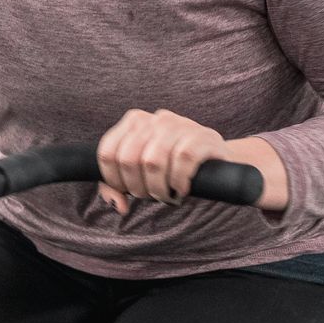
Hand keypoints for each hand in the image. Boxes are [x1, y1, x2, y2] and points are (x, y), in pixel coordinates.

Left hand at [96, 109, 281, 213]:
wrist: (216, 161)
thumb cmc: (172, 168)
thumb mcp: (141, 174)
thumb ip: (118, 186)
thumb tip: (118, 204)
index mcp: (134, 121)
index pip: (107, 152)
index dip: (113, 179)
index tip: (128, 192)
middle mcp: (156, 118)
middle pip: (128, 159)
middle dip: (137, 187)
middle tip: (152, 195)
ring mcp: (181, 124)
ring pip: (153, 161)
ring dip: (158, 188)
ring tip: (167, 195)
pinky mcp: (204, 136)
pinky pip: (183, 160)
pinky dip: (179, 181)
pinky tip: (182, 189)